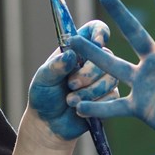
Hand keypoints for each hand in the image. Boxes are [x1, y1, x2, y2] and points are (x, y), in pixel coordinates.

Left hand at [28, 19, 116, 140]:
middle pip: (106, 56)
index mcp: (77, 49)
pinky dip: (94, 104)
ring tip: (70, 100)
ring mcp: (103, 79)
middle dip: (88, 73)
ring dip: (89, 91)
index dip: (99, 32)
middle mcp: (93, 61)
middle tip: (70, 85)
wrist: (49, 125)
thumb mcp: (43, 80)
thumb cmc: (44, 97)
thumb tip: (70, 55)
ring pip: (110, 78)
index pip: (95, 30)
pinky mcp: (109, 98)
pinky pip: (112, 96)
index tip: (97, 43)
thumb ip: (54, 67)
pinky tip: (79, 109)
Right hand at [69, 0, 154, 141]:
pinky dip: (97, 107)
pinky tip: (78, 105)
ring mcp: (142, 83)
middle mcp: (153, 63)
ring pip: (114, 66)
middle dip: (120, 16)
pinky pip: (114, 107)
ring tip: (74, 41)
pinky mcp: (137, 106)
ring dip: (95, 55)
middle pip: (134, 35)